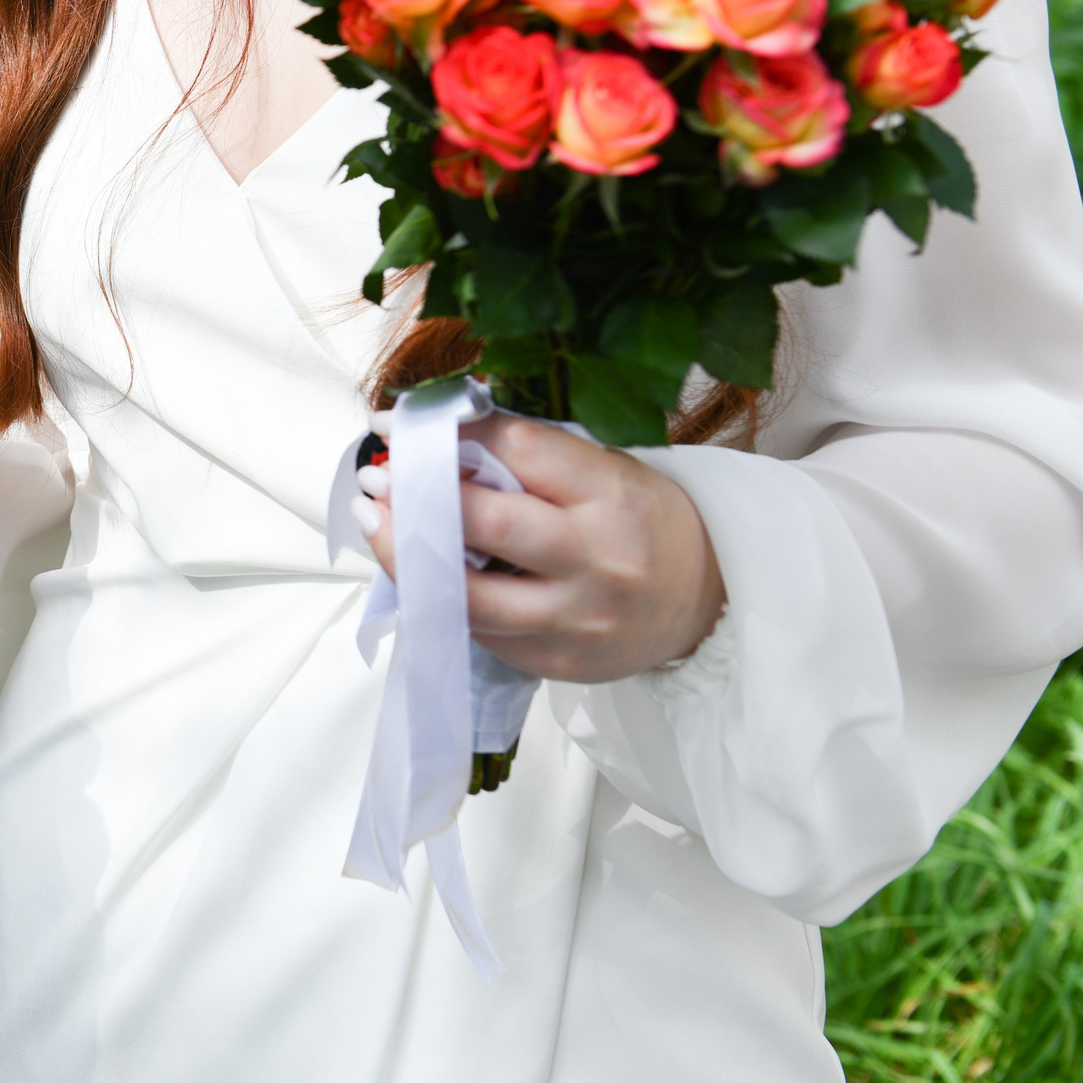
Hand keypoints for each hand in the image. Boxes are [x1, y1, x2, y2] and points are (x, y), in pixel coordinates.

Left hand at [362, 414, 725, 682]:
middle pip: (486, 522)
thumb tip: (440, 433)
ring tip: (376, 524)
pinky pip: (479, 631)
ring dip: (407, 555)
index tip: (397, 421)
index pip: (517, 447)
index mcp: (611, 493)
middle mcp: (596, 557)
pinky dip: (441, 597)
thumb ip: (532, 457)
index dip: (449, 431)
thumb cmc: (642, 521)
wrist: (706, 600)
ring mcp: (575, 618)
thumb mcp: (607, 470)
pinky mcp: (555, 661)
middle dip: (418, 495)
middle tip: (377, 477)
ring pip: (468, 593)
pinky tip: (419, 571)